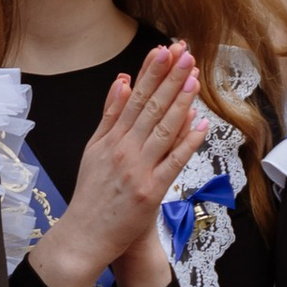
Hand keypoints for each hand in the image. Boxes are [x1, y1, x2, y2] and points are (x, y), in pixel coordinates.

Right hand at [23, 46, 206, 286]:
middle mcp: (123, 150)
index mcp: (110, 138)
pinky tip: (201, 123)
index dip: (150, 73)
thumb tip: (122, 81)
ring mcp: (138, 170)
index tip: (163, 50)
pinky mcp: (151, 191)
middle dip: (169, 79)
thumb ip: (109, 115)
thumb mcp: (93, 149)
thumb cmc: (92, 194)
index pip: (133, 98)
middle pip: (150, 108)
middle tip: (185, 54)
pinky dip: (188, 142)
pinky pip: (174, 162)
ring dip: (181, 103)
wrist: (86, 235)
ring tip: (195, 78)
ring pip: (163, 130)